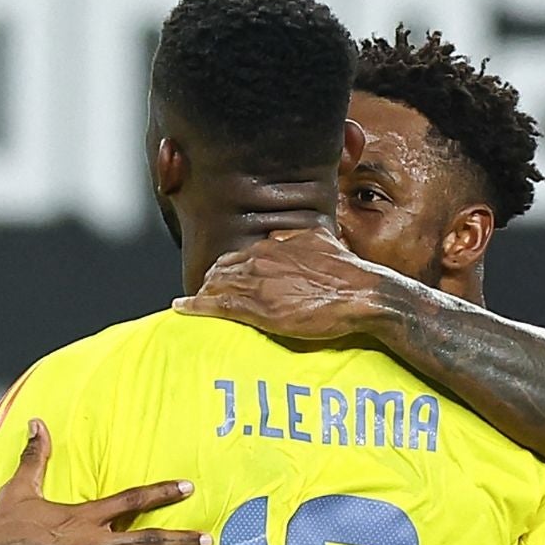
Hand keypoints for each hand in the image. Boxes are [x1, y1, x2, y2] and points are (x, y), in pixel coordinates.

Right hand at [0, 419, 207, 544]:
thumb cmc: (1, 532)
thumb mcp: (19, 490)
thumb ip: (34, 458)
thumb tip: (37, 424)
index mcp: (82, 517)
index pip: (131, 500)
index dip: (161, 493)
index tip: (187, 488)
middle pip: (147, 541)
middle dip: (180, 540)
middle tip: (207, 540)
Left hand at [176, 226, 410, 339]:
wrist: (362, 294)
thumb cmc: (348, 272)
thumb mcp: (322, 241)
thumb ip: (298, 238)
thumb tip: (282, 236)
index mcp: (274, 244)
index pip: (237, 255)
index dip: (227, 269)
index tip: (222, 278)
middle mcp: (260, 258)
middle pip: (221, 269)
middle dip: (212, 281)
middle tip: (206, 294)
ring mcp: (257, 283)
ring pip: (216, 285)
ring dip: (203, 294)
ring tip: (195, 304)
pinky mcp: (257, 307)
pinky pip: (216, 304)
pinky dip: (195, 305)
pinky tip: (182, 307)